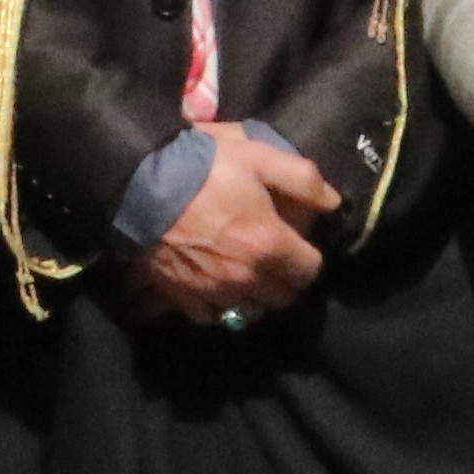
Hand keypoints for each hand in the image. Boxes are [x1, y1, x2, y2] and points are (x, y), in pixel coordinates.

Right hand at [131, 129, 332, 325]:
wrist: (139, 181)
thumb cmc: (204, 165)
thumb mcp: (261, 157)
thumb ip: (304, 181)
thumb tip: (334, 203)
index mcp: (270, 246)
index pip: (310, 271)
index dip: (308, 255)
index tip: (298, 242)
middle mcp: (245, 278)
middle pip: (284, 298)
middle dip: (286, 280)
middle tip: (275, 257)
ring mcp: (212, 292)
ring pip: (251, 312)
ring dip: (256, 296)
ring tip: (248, 273)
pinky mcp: (182, 298)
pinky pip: (212, 316)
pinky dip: (219, 306)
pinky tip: (216, 285)